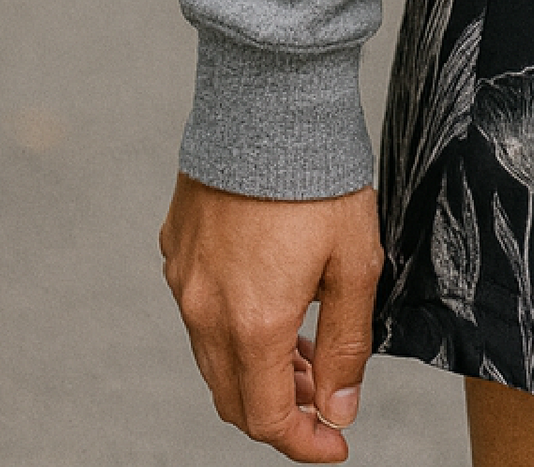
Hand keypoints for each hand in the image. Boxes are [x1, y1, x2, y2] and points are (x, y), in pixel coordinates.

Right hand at [160, 173, 382, 457]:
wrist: (270, 100)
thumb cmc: (317, 176)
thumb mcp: (356, 264)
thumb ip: (347, 345)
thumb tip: (340, 406)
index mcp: (252, 323)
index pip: (268, 417)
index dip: (304, 441)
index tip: (335, 441)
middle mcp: (206, 310)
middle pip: (234, 396)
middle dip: (282, 410)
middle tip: (325, 396)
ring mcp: (184, 279)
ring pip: (214, 357)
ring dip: (258, 369)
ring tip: (306, 351)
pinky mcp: (177, 248)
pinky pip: (200, 310)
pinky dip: (235, 328)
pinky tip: (274, 302)